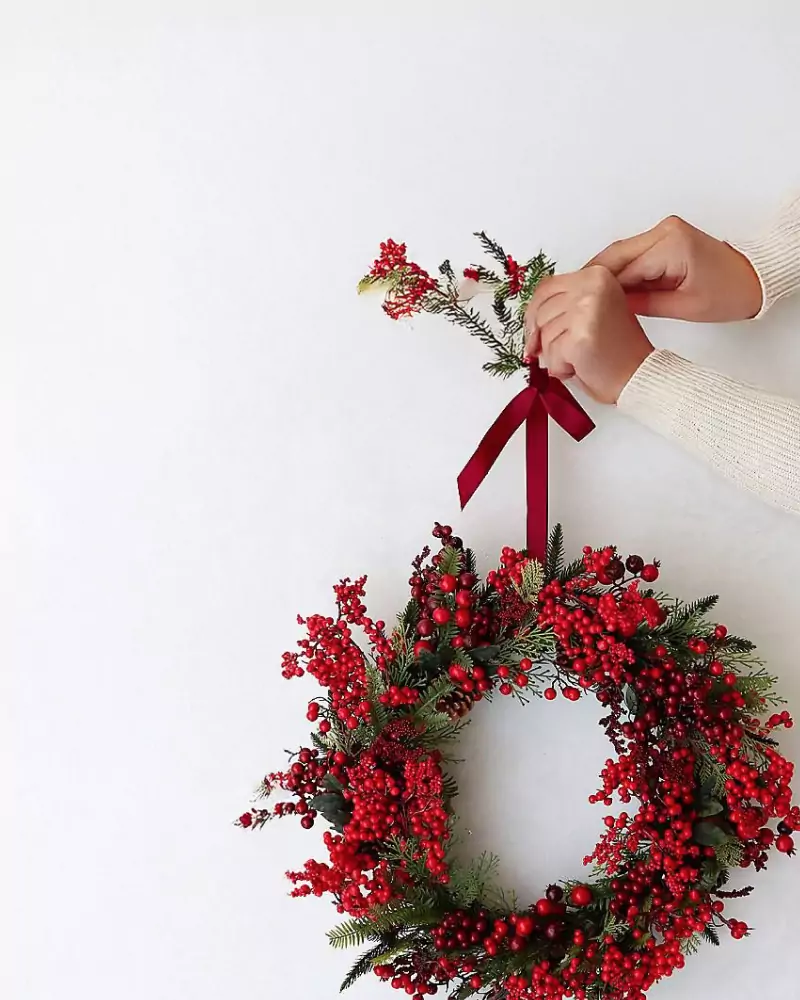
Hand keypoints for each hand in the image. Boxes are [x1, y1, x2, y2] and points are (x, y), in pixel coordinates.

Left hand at [523, 266, 652, 403]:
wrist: (638, 376)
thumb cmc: (615, 351)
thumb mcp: (590, 312)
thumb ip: (564, 305)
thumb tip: (530, 319)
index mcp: (595, 275)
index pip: (545, 288)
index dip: (533, 314)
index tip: (532, 334)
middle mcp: (592, 285)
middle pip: (541, 312)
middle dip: (545, 339)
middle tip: (566, 352)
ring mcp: (586, 308)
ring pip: (544, 334)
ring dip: (554, 355)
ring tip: (579, 359)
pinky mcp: (580, 334)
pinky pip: (550, 354)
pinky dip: (559, 368)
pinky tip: (580, 367)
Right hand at [586, 215, 762, 321]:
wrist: (753, 278)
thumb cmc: (729, 292)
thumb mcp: (682, 307)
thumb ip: (642, 305)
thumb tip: (610, 308)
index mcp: (671, 245)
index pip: (623, 269)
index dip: (600, 290)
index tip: (582, 307)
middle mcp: (665, 230)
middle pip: (615, 254)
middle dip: (593, 279)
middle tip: (574, 301)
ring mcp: (663, 230)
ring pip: (619, 253)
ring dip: (603, 275)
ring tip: (587, 298)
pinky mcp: (663, 236)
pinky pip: (631, 253)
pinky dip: (618, 270)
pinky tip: (606, 289)